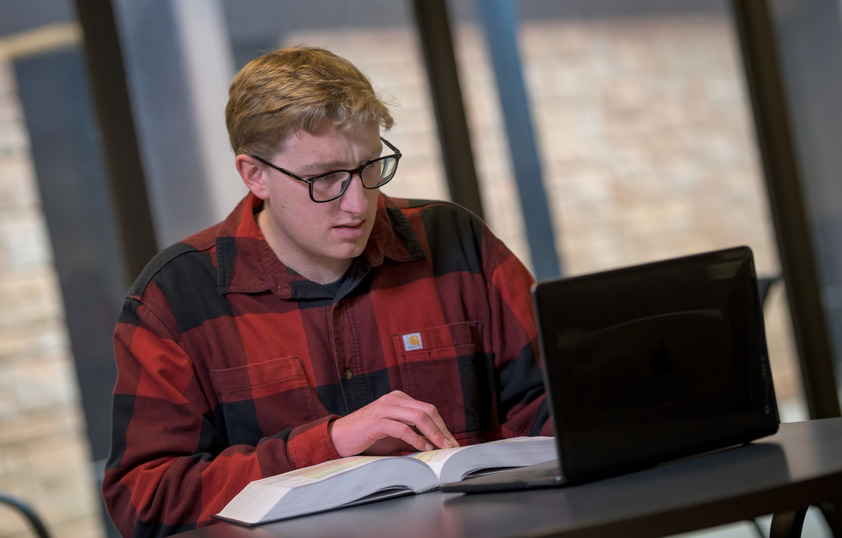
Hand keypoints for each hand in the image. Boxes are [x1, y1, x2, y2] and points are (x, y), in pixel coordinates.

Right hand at [329, 391, 458, 456]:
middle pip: (427, 411)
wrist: (340, 437)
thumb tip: (435, 444)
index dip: (442, 426)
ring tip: (441, 447)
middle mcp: (394, 399)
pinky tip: (423, 447)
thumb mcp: (394, 433)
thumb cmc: (368, 437)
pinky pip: (402, 428)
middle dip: (442, 430)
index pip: (428, 409)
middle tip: (451, 445)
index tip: (451, 441)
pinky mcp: (377, 421)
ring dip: (433, 434)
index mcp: (399, 398)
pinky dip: (416, 439)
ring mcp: (385, 408)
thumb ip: (412, 434)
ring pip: (417, 417)